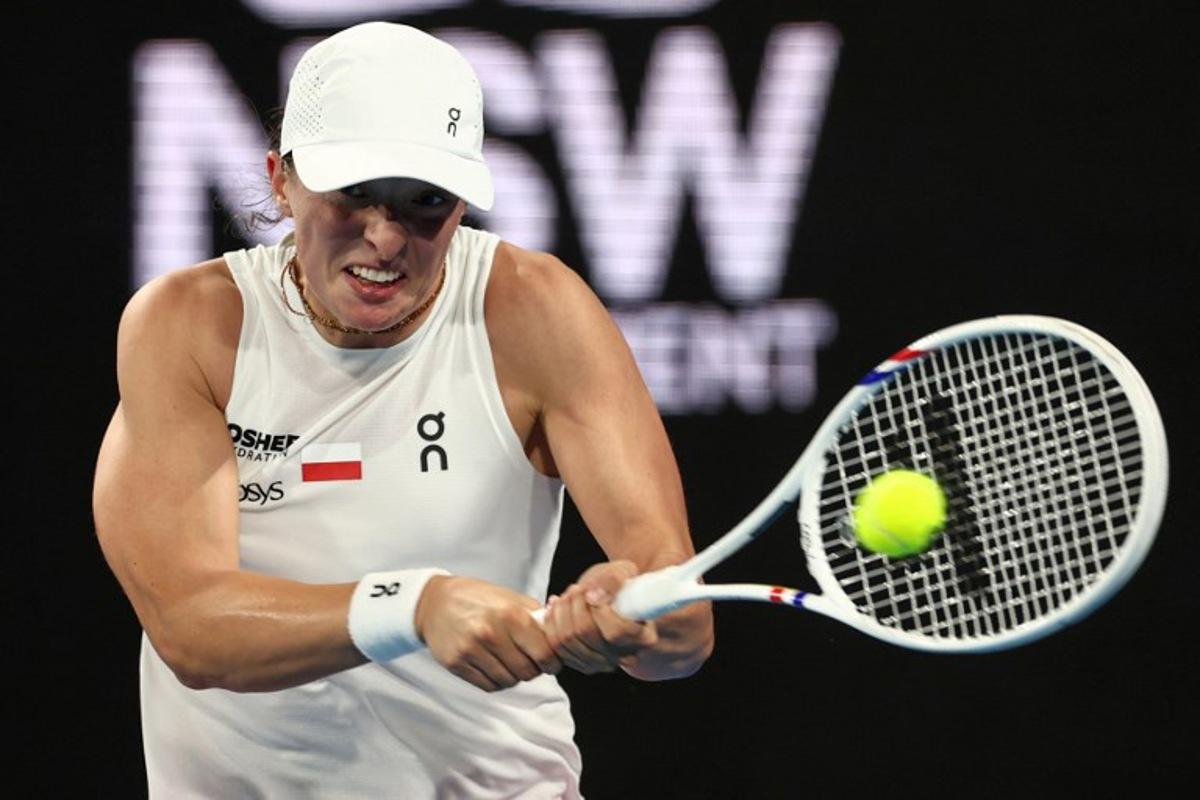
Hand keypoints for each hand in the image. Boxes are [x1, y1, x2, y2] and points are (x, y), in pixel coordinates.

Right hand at [415, 575, 561, 691]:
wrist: (435, 602)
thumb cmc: (478, 598)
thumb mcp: (510, 597)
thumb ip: (535, 617)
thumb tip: (558, 637)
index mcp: (510, 614)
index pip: (544, 653)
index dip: (552, 662)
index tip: (552, 663)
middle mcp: (490, 633)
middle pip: (527, 672)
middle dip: (533, 669)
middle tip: (530, 661)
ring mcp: (471, 650)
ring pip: (508, 681)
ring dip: (514, 675)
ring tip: (509, 661)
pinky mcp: (456, 664)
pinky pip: (488, 686)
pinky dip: (497, 681)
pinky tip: (494, 666)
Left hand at [542, 560, 657, 674]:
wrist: (612, 600)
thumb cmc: (621, 586)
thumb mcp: (624, 572)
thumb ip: (613, 581)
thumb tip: (594, 595)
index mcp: (643, 636)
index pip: (616, 632)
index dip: (598, 610)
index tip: (591, 591)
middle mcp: (624, 656)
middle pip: (586, 635)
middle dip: (574, 605)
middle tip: (576, 589)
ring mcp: (602, 664)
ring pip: (567, 641)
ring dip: (561, 612)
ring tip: (567, 595)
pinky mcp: (581, 664)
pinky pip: (555, 647)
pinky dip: (551, 624)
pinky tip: (556, 607)